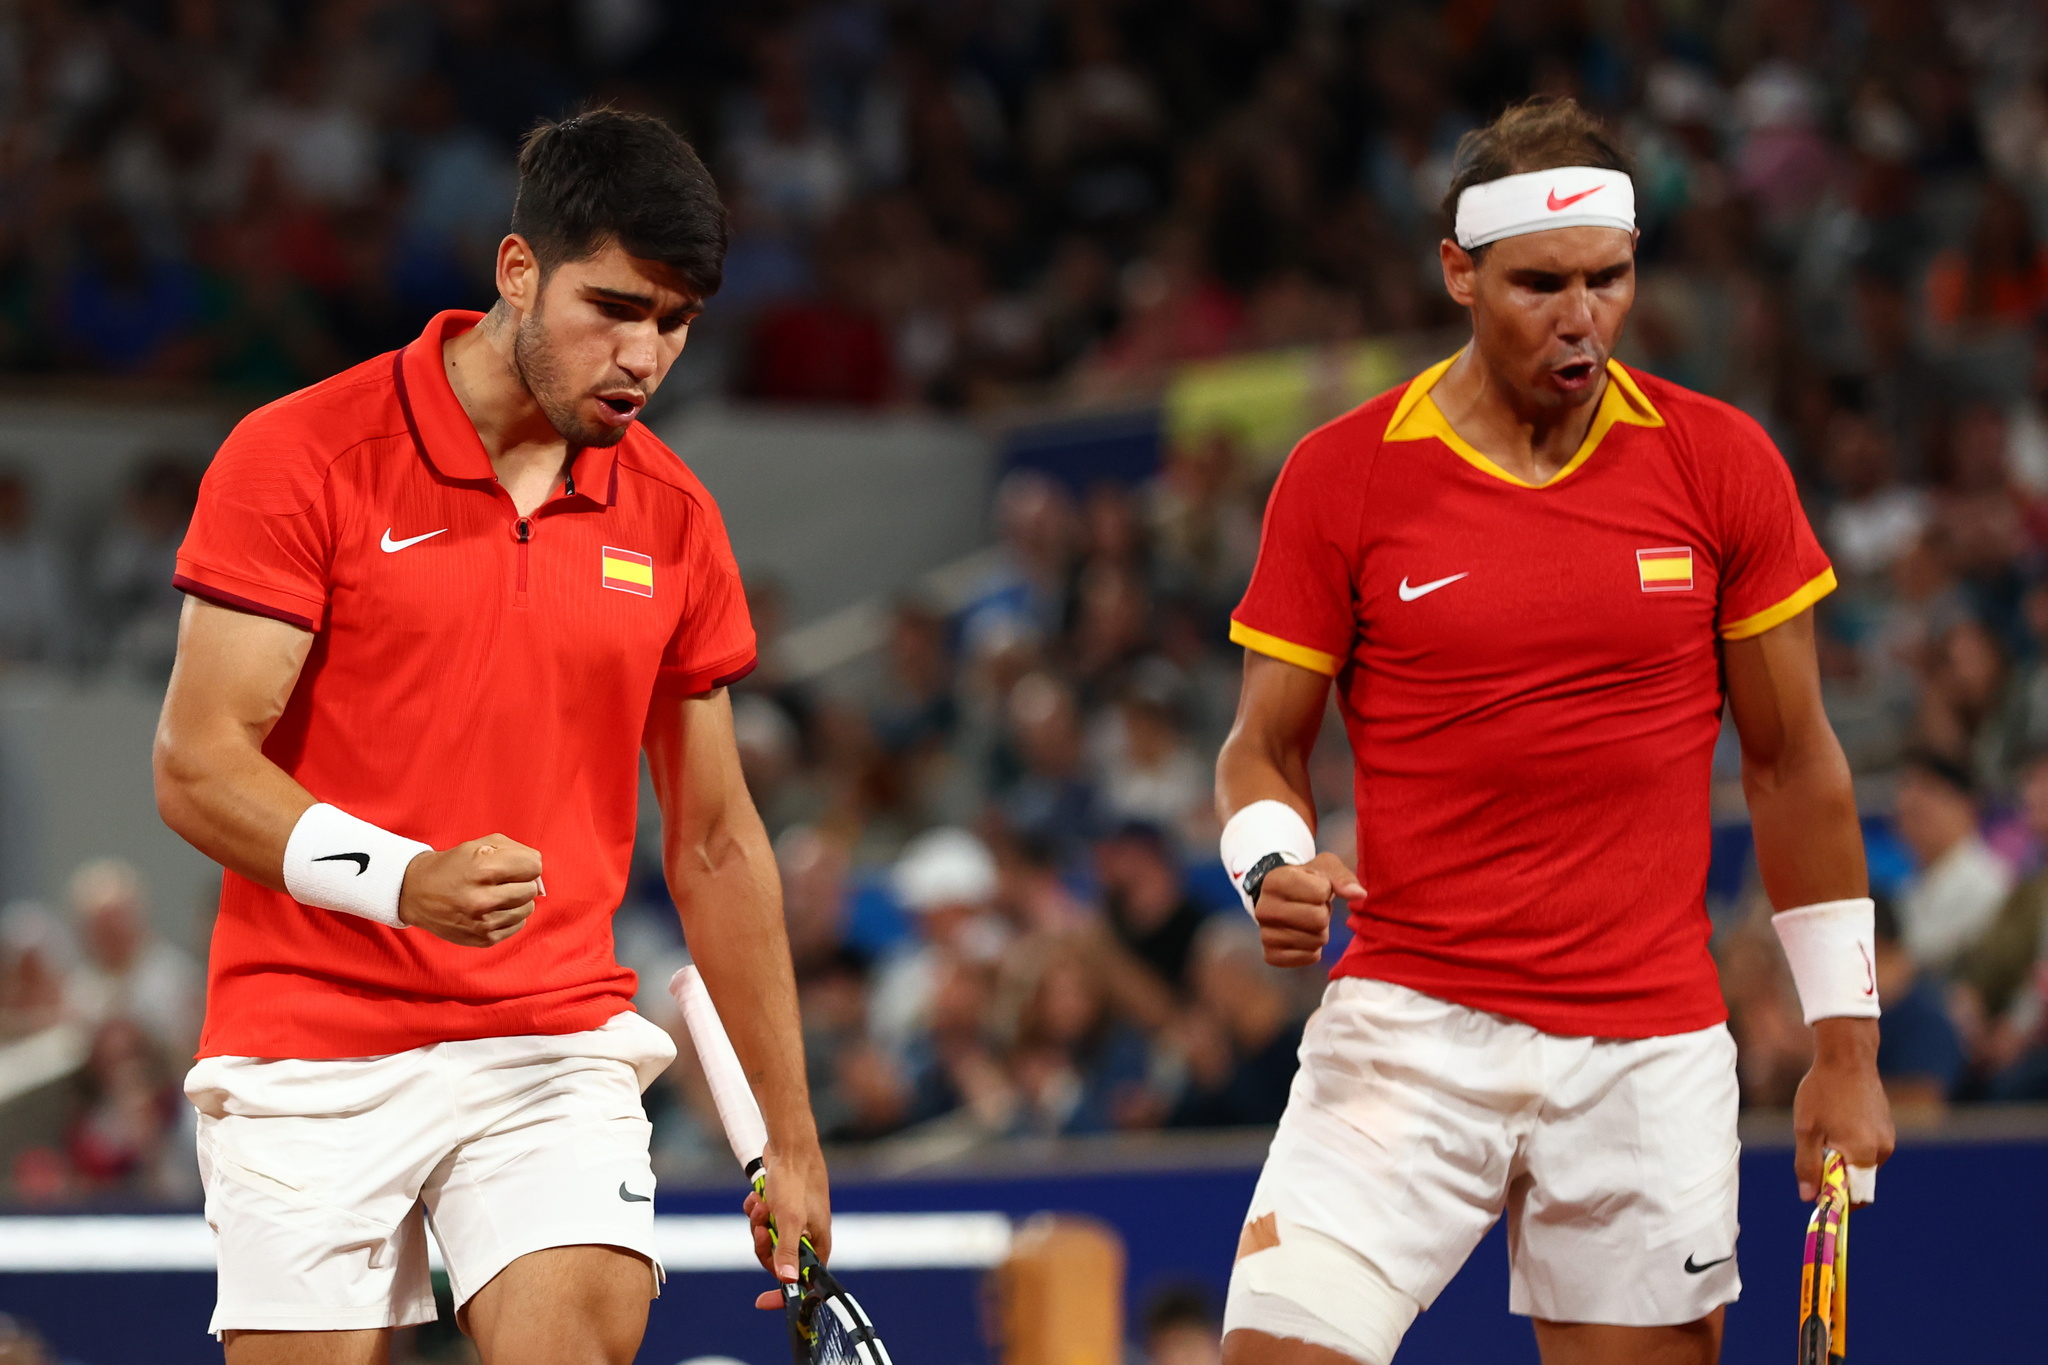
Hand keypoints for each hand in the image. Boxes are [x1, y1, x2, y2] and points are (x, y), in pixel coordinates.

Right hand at [396, 835, 541, 946]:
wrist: (416, 893)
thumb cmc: (454, 865)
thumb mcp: (481, 845)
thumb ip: (517, 852)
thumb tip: (540, 873)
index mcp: (482, 868)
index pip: (533, 866)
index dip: (525, 864)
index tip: (512, 866)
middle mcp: (482, 898)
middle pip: (531, 889)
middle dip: (520, 882)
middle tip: (500, 881)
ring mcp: (483, 922)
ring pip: (527, 909)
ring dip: (516, 901)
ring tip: (494, 895)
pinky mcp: (483, 939)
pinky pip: (517, 925)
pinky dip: (509, 916)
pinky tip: (491, 909)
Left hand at [744, 1136, 831, 1309]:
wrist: (790, 1145)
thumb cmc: (795, 1181)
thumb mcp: (788, 1219)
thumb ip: (788, 1251)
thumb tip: (788, 1282)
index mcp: (817, 1243)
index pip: (804, 1281)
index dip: (784, 1293)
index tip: (761, 1301)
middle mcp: (808, 1234)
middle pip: (778, 1259)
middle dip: (764, 1244)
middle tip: (761, 1227)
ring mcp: (795, 1220)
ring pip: (768, 1238)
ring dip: (759, 1223)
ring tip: (760, 1204)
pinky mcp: (783, 1207)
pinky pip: (764, 1221)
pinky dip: (757, 1210)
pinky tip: (757, 1196)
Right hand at [1253, 853, 1364, 967]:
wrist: (1281, 898)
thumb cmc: (1306, 880)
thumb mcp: (1323, 867)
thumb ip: (1342, 877)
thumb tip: (1360, 894)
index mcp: (1274, 881)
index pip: (1320, 893)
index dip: (1325, 890)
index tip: (1315, 888)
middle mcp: (1263, 909)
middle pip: (1318, 920)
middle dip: (1324, 914)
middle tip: (1314, 907)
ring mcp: (1265, 934)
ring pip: (1314, 941)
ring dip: (1320, 932)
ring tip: (1307, 921)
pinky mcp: (1271, 955)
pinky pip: (1308, 958)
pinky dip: (1313, 949)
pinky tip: (1303, 936)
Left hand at [1793, 1017, 1893, 1204]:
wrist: (1847, 1057)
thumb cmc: (1822, 1092)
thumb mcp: (1806, 1130)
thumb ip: (1808, 1166)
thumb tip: (1808, 1198)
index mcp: (1863, 1155)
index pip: (1857, 1196)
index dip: (1836, 1200)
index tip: (1818, 1195)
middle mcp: (1882, 1150)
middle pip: (1860, 1182)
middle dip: (1838, 1178)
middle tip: (1815, 1159)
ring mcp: (1887, 1138)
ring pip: (1863, 1165)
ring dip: (1844, 1160)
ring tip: (1825, 1132)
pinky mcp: (1887, 1127)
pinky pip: (1869, 1148)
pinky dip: (1852, 1146)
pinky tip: (1837, 1122)